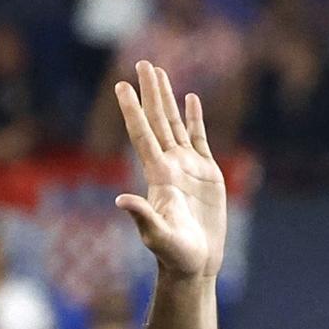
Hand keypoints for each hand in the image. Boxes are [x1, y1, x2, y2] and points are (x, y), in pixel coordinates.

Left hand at [113, 59, 226, 281]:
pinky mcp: (207, 173)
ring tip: (160, 72)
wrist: (195, 264)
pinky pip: (199, 138)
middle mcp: (170, 165)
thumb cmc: (175, 255)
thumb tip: (121, 200)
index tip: (122, 86)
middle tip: (143, 63)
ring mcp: (188, 167)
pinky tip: (191, 99)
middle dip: (150, 92)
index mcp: (158, 175)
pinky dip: (194, 118)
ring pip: (175, 124)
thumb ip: (142, 217)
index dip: (132, 110)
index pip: (142, 135)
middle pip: (157, 121)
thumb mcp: (158, 237)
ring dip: (168, 98)